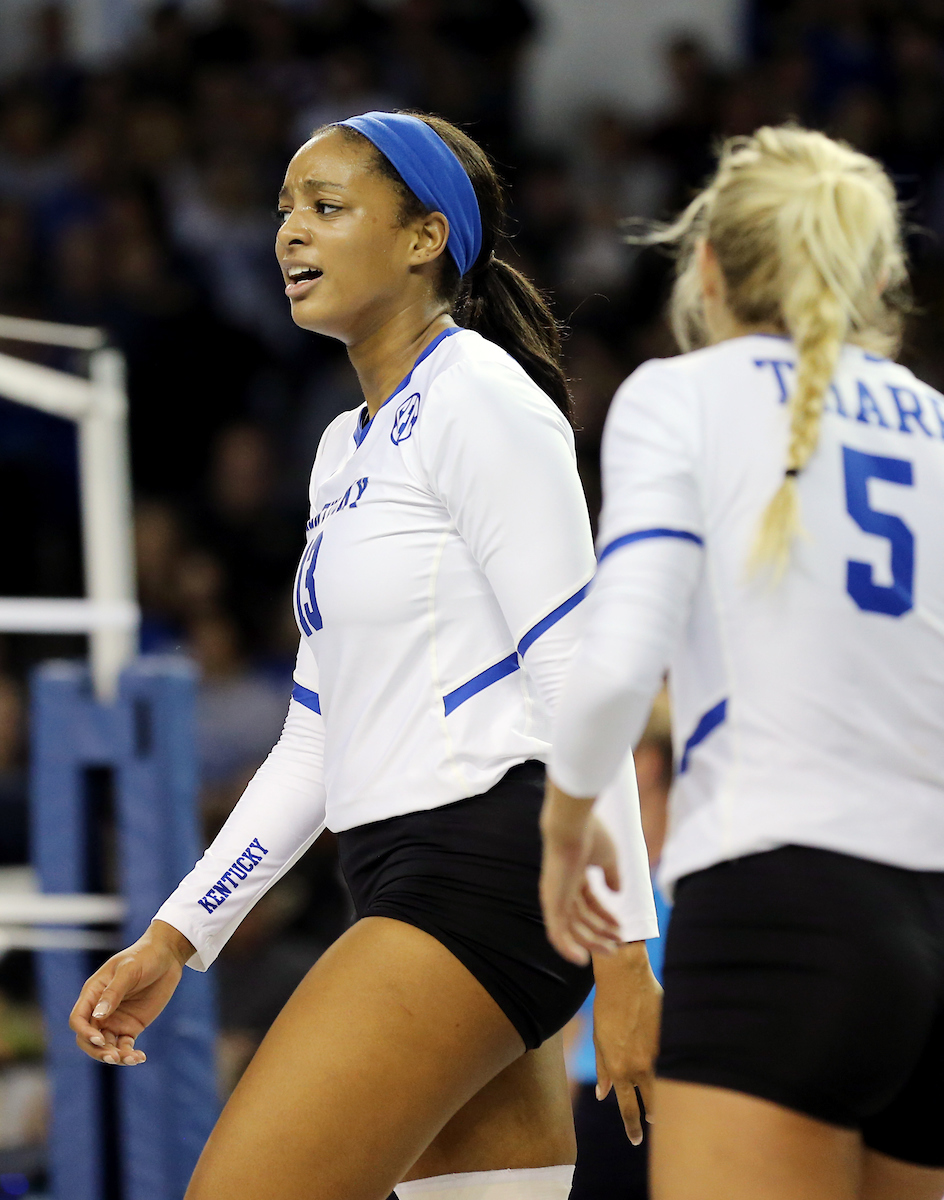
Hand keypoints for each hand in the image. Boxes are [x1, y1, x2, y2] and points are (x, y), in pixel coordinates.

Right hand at [69, 920, 193, 1064]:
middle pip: (88, 1038)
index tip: (100, 1039)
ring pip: (106, 1046)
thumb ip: (113, 992)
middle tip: (114, 1057)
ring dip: (115, 1057)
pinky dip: (129, 1055)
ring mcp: (115, 1020)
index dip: (84, 1032)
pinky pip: (125, 1046)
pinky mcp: (131, 1026)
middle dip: (97, 1051)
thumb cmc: (144, 957)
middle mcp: (100, 1010)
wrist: (168, 956)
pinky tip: (140, 1058)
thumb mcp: (129, 970)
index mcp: (93, 993)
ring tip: (132, 1059)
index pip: (78, 1019)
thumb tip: (98, 1016)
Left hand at [540, 778, 620, 964]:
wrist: (572, 825)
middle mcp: (563, 889)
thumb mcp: (608, 858)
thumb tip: (617, 892)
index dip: (606, 917)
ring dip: (591, 943)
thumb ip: (611, 875)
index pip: (590, 904)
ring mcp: (556, 897)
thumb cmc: (590, 835)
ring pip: (572, 928)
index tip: (622, 928)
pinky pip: (556, 932)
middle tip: (618, 946)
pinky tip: (580, 960)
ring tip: (610, 952)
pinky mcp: (551, 903)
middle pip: (581, 918)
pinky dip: (566, 948)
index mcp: (574, 876)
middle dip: (600, 933)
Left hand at [592, 940, 662, 1144]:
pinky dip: (680, 1066)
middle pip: (654, 1104)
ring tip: (671, 1099)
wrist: (625, 978)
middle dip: (656, 1115)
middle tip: (655, 1120)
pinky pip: (679, 1060)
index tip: (635, 1140)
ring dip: (669, 1094)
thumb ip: (603, 1069)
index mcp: (620, 1069)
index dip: (632, 1128)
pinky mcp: (673, 1038)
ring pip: (670, 1085)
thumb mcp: (599, 1040)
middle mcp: (641, 1067)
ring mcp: (660, 1053)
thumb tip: (603, 1095)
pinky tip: (684, 1069)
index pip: (628, 1109)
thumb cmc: (607, 1007)